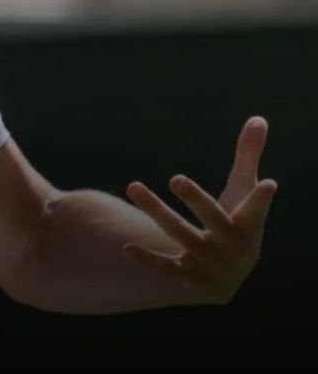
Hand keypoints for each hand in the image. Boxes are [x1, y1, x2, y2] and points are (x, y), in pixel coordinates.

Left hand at [123, 116, 277, 303]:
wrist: (228, 278)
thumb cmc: (236, 221)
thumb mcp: (242, 191)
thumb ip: (248, 157)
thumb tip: (258, 118)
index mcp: (248, 224)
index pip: (257, 208)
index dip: (262, 198)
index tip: (269, 183)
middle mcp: (233, 246)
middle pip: (212, 219)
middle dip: (196, 199)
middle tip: (176, 177)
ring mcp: (211, 263)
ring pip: (181, 234)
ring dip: (156, 211)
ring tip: (133, 186)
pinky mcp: (190, 277)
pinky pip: (167, 268)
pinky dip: (148, 259)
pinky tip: (127, 247)